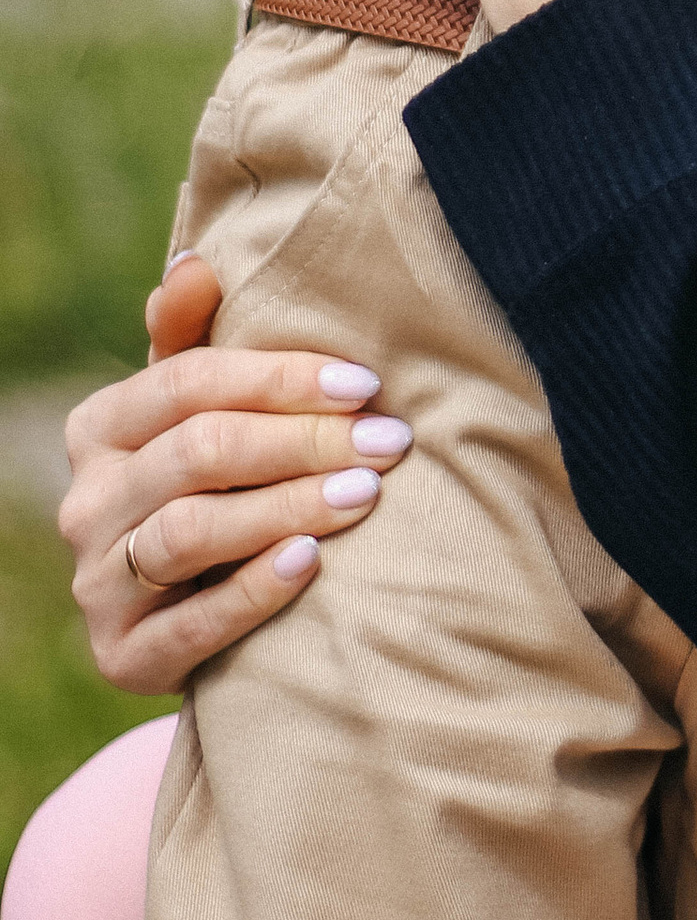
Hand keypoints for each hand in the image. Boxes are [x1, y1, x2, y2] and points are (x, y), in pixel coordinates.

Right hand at [60, 255, 410, 691]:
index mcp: (100, 428)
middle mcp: (86, 503)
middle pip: (199, 453)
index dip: (279, 377)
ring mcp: (97, 584)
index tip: (363, 382)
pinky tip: (313, 562)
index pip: (186, 382)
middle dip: (302, 441)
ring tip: (366, 494)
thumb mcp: (198, 409)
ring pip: (191, 532)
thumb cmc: (213, 481)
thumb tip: (196, 263)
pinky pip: (190, 623)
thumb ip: (192, 337)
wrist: (191, 609)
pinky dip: (255, 589)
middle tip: (386, 441)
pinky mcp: (121, 656)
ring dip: (287, 507)